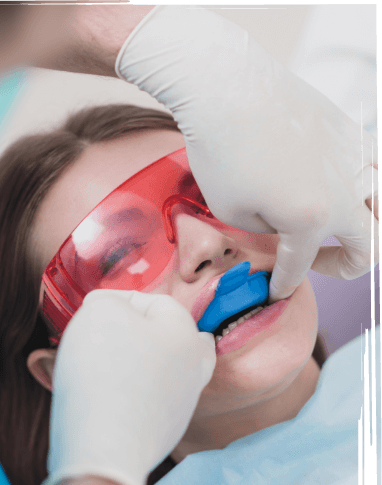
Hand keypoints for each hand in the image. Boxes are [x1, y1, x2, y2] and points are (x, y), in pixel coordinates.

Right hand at [36, 290, 215, 484]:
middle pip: (168, 338)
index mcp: (187, 335)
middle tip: (108, 335)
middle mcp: (194, 369)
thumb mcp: (100, 311)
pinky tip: (109, 396)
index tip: (91, 310)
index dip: (119, 300)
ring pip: (160, 370)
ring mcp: (183, 405)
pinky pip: (149, 401)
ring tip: (103, 365)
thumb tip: (108, 309)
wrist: (103, 448)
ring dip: (135, 362)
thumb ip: (108, 300)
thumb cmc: (103, 371)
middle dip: (137, 332)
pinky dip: (132, 393)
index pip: (155, 302)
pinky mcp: (165, 432)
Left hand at [116, 5, 378, 300]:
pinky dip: (367, 186)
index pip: (301, 266)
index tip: (275, 291)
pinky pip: (375, 167)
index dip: (284, 284)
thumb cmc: (222, 151)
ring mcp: (354, 160)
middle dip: (343, 266)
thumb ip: (267, 231)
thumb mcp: (233, 212)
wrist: (228, 89)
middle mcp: (344, 193)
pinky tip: (343, 185)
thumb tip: (283, 227)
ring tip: (343, 228)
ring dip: (369, 227)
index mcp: (311, 220)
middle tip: (315, 262)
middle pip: (368, 246)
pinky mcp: (351, 133)